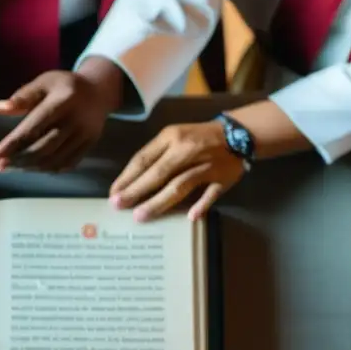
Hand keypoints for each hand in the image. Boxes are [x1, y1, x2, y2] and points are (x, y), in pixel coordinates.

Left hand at [0, 57, 123, 172]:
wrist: (99, 91)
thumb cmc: (64, 85)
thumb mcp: (44, 82)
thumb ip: (23, 96)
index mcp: (62, 101)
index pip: (32, 128)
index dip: (11, 145)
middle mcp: (75, 120)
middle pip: (43, 148)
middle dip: (18, 160)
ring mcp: (85, 134)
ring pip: (54, 159)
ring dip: (30, 167)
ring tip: (12, 167)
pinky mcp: (90, 144)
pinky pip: (68, 163)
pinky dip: (48, 168)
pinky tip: (33, 167)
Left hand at [111, 121, 245, 221]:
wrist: (238, 132)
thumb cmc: (197, 138)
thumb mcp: (173, 137)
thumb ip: (155, 157)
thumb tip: (129, 183)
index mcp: (171, 137)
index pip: (144, 159)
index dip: (126, 177)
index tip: (113, 194)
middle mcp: (186, 150)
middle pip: (158, 173)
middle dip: (136, 191)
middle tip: (119, 206)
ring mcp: (206, 164)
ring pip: (180, 184)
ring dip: (159, 201)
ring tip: (141, 216)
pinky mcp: (223, 177)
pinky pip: (211, 193)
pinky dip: (201, 205)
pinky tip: (190, 217)